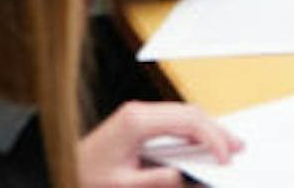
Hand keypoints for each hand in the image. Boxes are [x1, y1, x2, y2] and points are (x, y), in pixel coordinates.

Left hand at [78, 101, 240, 187]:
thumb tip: (187, 177)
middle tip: (237, 148)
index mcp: (136, 122)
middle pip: (191, 113)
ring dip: (207, 129)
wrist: (56, 169)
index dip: (212, 139)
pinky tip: (202, 143)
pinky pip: (174, 120)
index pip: (188, 122)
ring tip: (226, 145)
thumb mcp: (122, 186)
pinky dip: (193, 131)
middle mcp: (138, 112)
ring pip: (185, 114)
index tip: (225, 157)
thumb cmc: (82, 176)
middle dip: (216, 130)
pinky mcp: (136, 121)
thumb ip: (158, 181)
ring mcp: (138, 114)